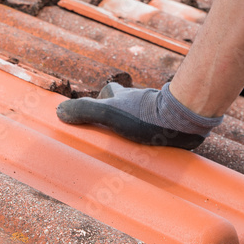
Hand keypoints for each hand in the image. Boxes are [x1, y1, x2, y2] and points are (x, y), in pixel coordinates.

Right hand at [56, 82, 220, 149]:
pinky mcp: (172, 126)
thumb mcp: (108, 113)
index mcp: (123, 97)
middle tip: (113, 130)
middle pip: (126, 103)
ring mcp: (157, 112)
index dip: (99, 100)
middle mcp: (140, 101)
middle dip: (119, 114)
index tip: (94, 114)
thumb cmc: (147, 117)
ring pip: (145, 115)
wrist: (184, 121)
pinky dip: (155, 137)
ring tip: (132, 144)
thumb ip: (83, 111)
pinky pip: (160, 130)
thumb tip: (59, 111)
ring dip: (138, 125)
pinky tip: (153, 150)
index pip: (107, 93)